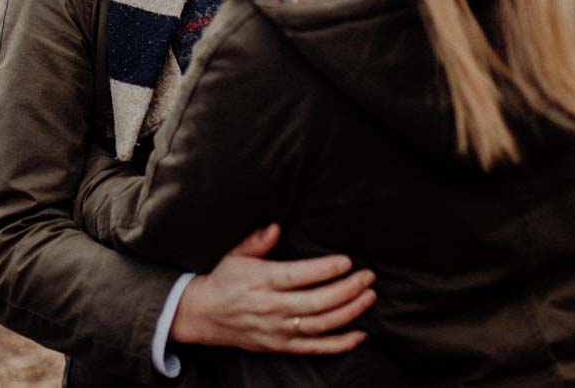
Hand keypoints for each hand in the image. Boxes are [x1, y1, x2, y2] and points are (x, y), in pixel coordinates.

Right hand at [170, 224, 374, 353]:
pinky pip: (316, 348)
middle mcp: (273, 307)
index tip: (347, 261)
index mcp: (262, 281)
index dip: (325, 269)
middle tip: (368, 277)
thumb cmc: (225, 280)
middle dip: (348, 289)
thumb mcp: (236, 255)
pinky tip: (360, 334)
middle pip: (318, 302)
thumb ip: (257, 241)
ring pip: (321, 324)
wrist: (206, 315)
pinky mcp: (282, 345)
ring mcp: (279, 329)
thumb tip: (276, 227)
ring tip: (369, 297)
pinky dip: (340, 344)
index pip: (299, 276)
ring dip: (349, 311)